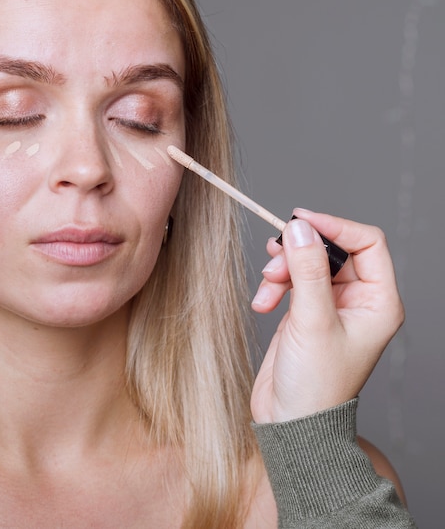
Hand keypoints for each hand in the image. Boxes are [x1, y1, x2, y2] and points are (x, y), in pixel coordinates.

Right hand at [250, 208, 403, 423]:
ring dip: (283, 269)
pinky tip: (262, 304)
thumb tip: (300, 228)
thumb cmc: (315, 385)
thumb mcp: (312, 321)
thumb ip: (307, 270)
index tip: (300, 220)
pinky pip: (291, 280)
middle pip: (332, 250)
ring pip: (308, 262)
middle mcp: (358, 300)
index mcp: (378, 301)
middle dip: (300, 251)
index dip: (334, 226)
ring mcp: (331, 305)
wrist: (290, 422)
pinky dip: (274, 285)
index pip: (367, 242)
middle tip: (275, 255)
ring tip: (267, 287)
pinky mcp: (306, 312)